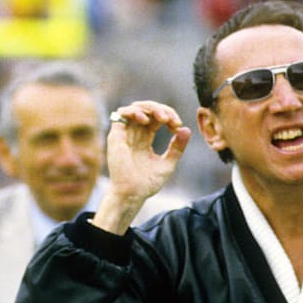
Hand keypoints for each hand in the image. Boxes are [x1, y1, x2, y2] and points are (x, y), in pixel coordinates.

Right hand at [92, 101, 191, 233]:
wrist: (133, 194)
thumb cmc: (147, 183)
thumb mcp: (168, 163)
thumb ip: (177, 147)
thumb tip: (186, 129)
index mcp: (145, 139)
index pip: (156, 118)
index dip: (168, 116)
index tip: (178, 126)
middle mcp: (134, 134)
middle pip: (147, 110)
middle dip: (161, 110)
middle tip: (173, 120)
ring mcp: (125, 134)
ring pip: (135, 108)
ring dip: (150, 108)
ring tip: (163, 118)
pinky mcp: (116, 136)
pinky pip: (121, 114)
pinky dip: (134, 111)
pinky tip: (146, 120)